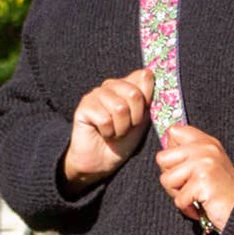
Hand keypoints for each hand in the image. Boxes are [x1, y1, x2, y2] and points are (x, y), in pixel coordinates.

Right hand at [61, 69, 153, 191]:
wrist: (102, 161)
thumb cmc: (123, 140)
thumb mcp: (142, 119)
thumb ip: (148, 98)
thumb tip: (150, 73)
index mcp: (127, 84)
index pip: (144, 76)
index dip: (147, 100)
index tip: (141, 115)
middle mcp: (111, 85)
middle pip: (134, 93)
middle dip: (135, 117)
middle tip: (127, 127)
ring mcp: (96, 94)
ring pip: (119, 108)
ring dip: (121, 128)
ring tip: (114, 131)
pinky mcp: (84, 106)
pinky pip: (105, 119)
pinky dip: (108, 132)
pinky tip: (102, 133)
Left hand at [155, 124, 233, 230]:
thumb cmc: (222, 192)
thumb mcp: (209, 164)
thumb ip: (189, 154)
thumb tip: (164, 154)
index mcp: (207, 142)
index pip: (174, 131)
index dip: (171, 151)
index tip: (182, 166)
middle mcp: (206, 148)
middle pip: (162, 157)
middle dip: (170, 176)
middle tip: (187, 185)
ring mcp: (205, 163)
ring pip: (166, 179)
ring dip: (178, 194)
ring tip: (195, 196)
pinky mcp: (202, 181)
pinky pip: (178, 198)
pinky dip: (186, 208)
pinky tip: (200, 205)